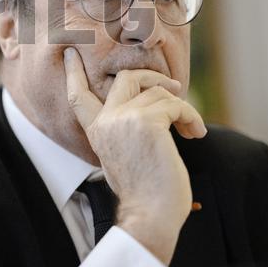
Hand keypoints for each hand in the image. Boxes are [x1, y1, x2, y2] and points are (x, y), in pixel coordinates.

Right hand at [63, 47, 206, 262]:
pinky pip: (176, 106)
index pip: (79, 96)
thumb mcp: (123, 157)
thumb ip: (124, 132)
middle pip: (127, 79)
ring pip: (160, 94)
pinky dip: (191, 117)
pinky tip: (196, 133)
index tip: (71, 52)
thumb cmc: (145, 193)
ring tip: (192, 129)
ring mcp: (125, 119)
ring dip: (182, 109)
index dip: (75, 73)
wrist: (151, 214)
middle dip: (153, 77)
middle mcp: (106, 121)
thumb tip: (151, 113)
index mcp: (97, 132)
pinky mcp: (147, 122)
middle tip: (174, 88)